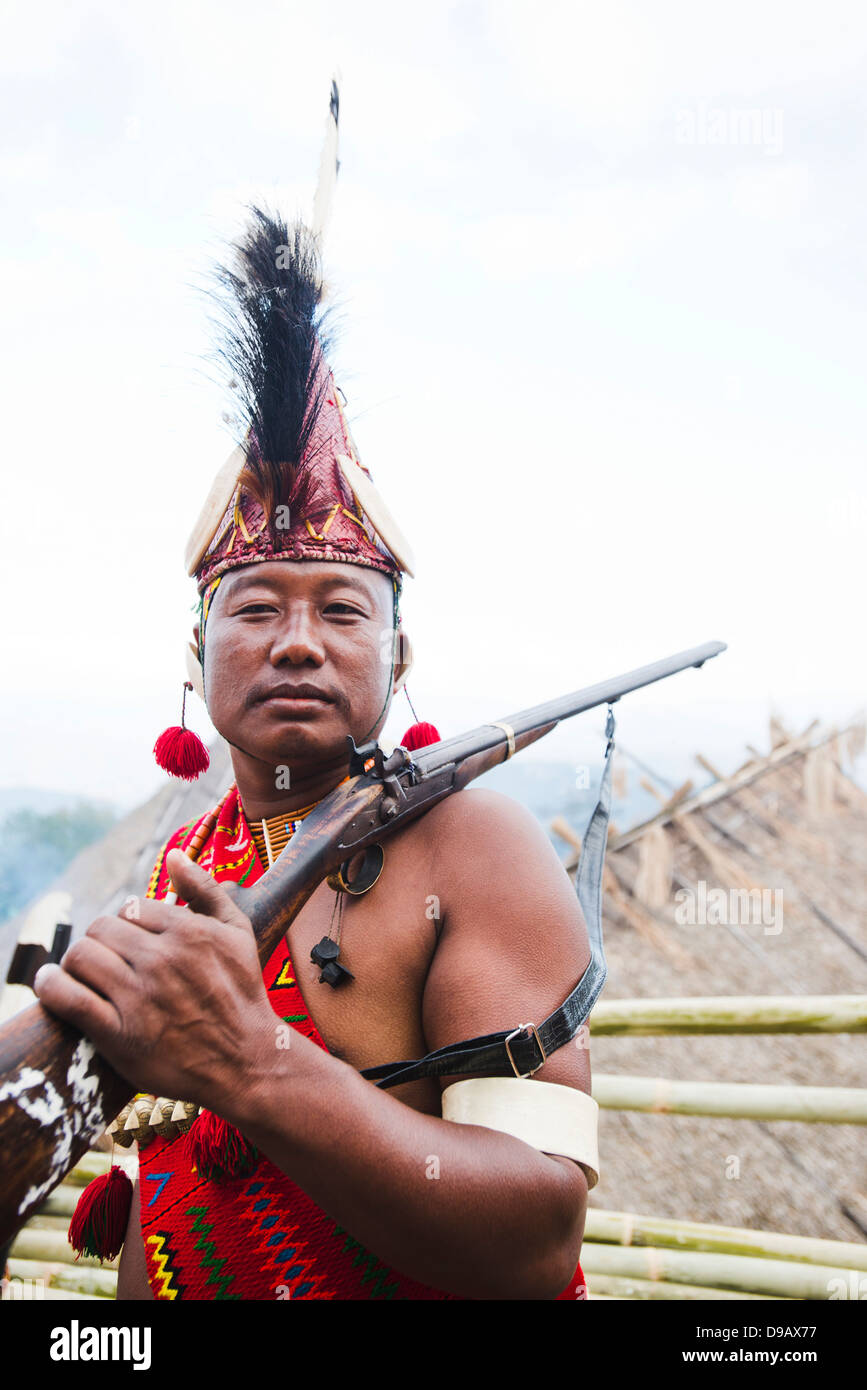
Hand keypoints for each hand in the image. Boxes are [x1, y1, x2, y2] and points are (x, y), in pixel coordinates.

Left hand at [32, 850, 275, 1115]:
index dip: (125, 925)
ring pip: (81, 957)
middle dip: (100, 942)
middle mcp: (162, 960)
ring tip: (83, 973)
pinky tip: (50, 983)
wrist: (247, 1061)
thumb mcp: (238, 932)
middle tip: (106, 960)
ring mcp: (139, 997)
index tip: (130, 944)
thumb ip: (205, 888)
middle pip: (100, 929)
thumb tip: (174, 854)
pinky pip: (67, 997)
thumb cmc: (242, 993)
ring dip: (76, 963)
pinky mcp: (119, 1034)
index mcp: (188, 931)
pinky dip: (50, 986)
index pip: (129, 909)